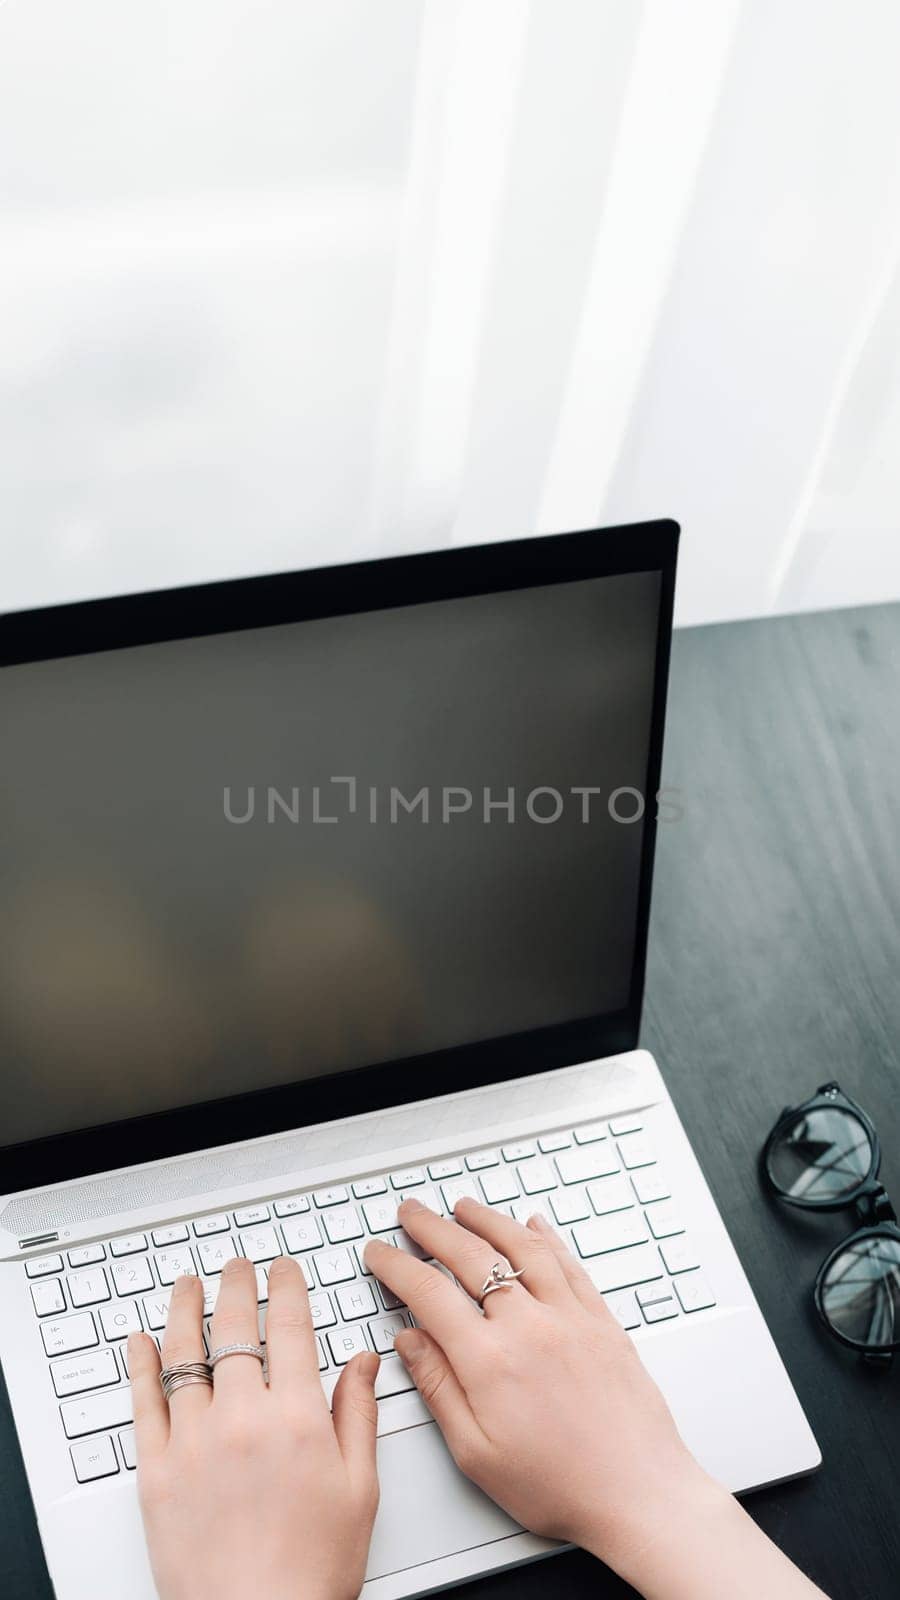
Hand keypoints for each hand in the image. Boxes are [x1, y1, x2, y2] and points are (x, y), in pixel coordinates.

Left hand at [129, 1256, 379, 1599]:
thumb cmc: (312, 1570)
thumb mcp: (359, 1489)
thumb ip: (359, 1415)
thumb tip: (364, 1363)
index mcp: (297, 1417)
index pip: (290, 1327)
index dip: (286, 1287)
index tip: (283, 1269)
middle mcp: (243, 1418)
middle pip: (235, 1329)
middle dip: (237, 1285)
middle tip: (236, 1266)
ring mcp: (194, 1441)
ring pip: (185, 1354)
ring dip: (186, 1309)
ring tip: (188, 1285)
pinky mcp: (157, 1471)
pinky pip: (143, 1402)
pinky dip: (140, 1365)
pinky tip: (141, 1341)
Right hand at [366, 1198, 721, 1586]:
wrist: (638, 1493)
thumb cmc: (559, 1486)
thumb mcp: (477, 1453)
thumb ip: (439, 1389)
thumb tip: (409, 1343)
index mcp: (490, 1361)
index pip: (429, 1293)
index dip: (397, 1266)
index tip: (380, 1253)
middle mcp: (529, 1326)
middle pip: (471, 1256)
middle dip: (433, 1228)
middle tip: (411, 1212)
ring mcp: (569, 1317)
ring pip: (522, 1248)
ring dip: (487, 1220)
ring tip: (463, 1206)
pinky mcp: (601, 1321)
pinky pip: (568, 1264)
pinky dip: (546, 1239)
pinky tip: (534, 1226)